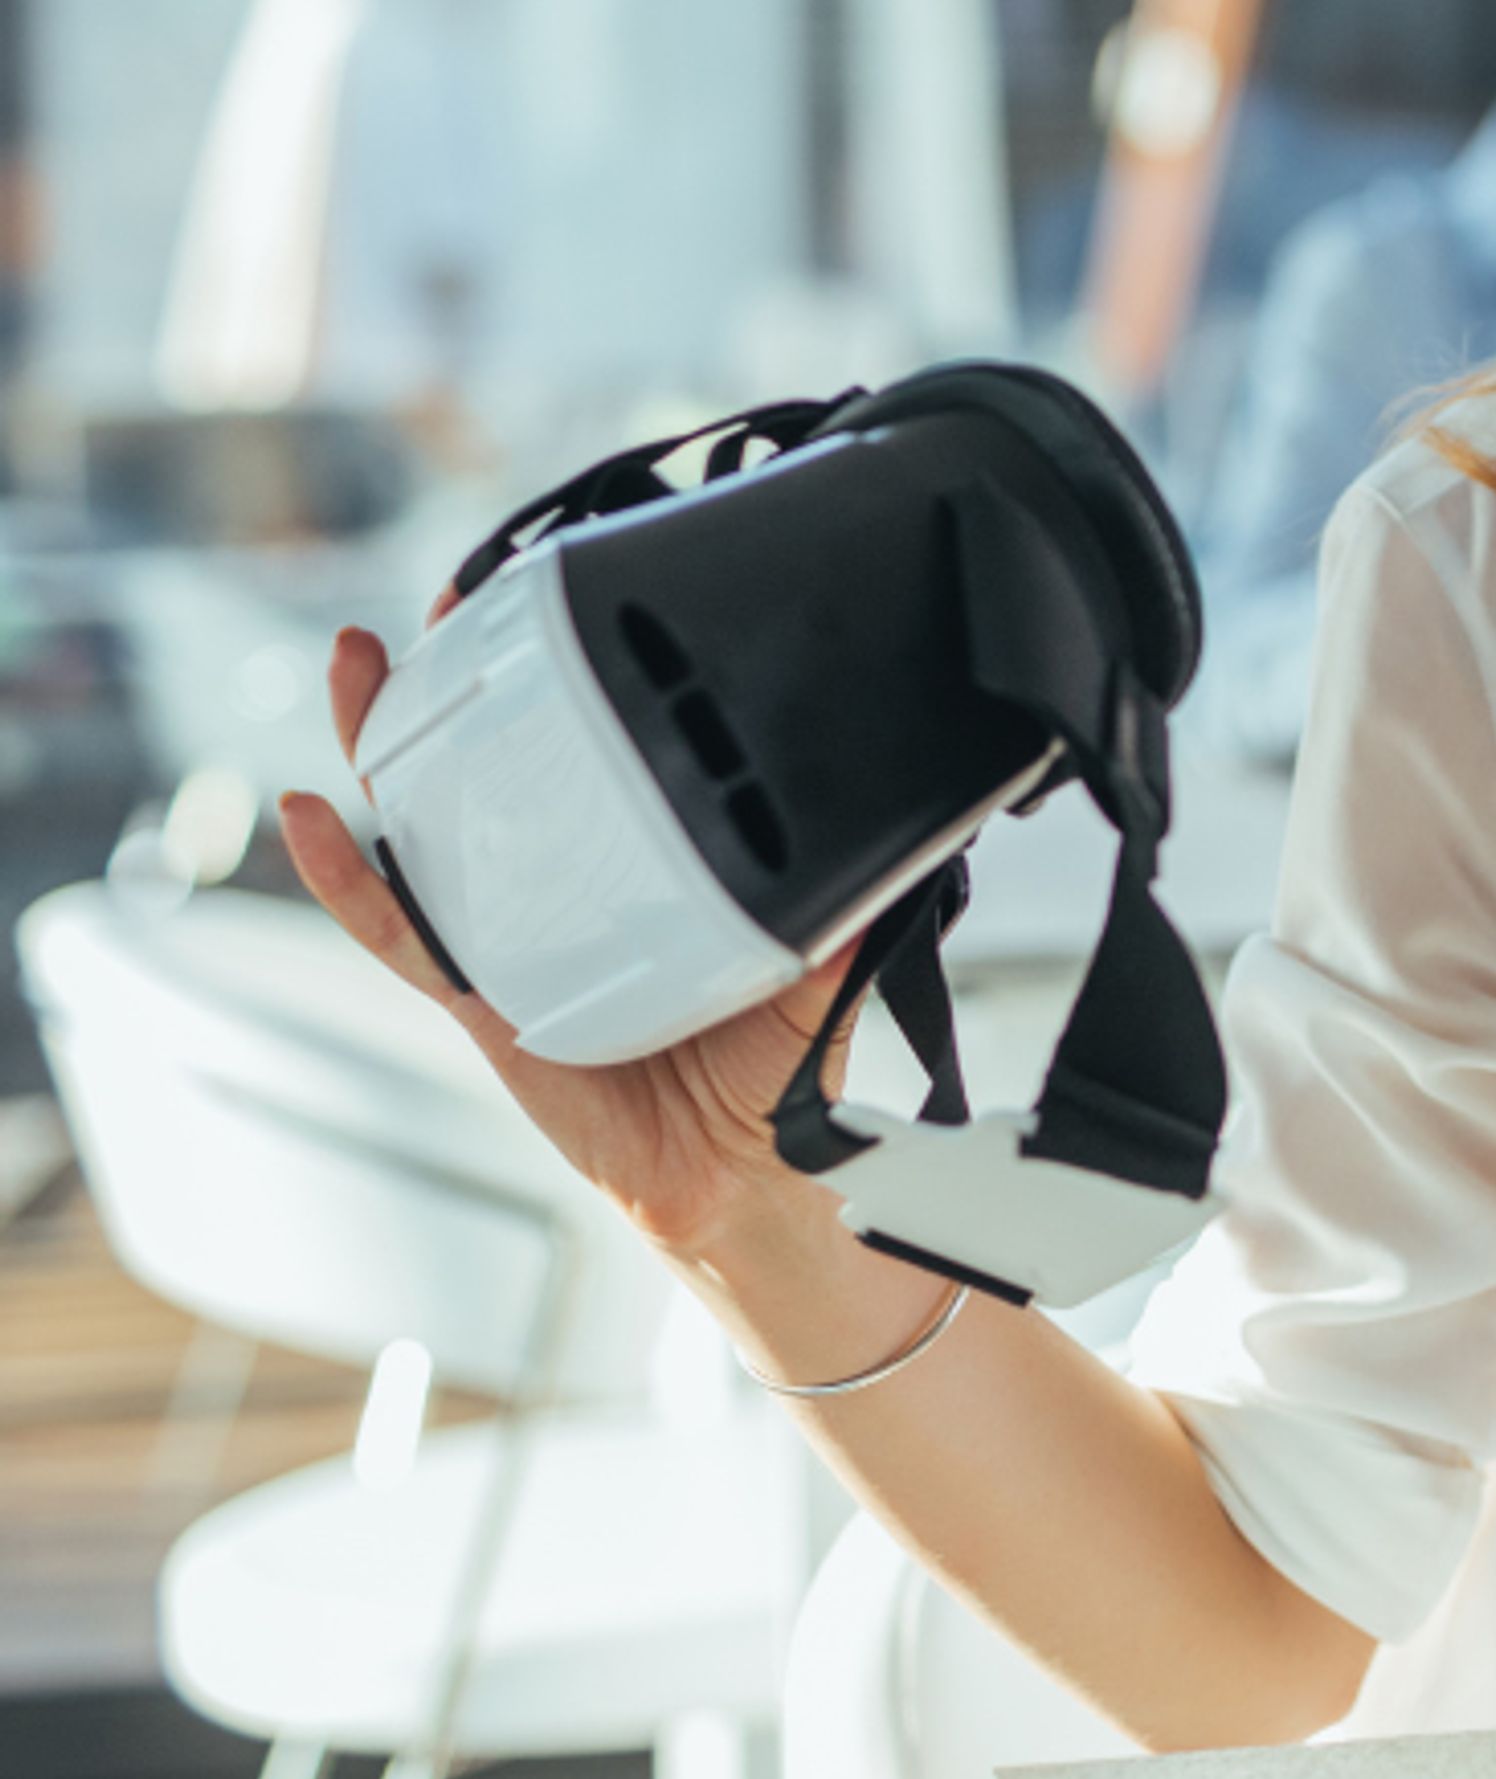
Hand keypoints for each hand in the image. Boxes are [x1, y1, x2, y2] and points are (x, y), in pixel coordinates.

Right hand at [278, 623, 854, 1270]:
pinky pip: (402, 936)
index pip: (596, 760)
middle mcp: (566, 895)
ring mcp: (514, 942)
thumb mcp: (815, 969)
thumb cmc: (767, 1070)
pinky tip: (312, 822)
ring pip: (427, 830)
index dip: (570, 686)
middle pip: (492, 770)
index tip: (562, 601)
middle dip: (456, 683)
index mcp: (640, 874)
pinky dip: (349, 881)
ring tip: (357, 669)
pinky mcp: (482, 1003)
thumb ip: (843, 909)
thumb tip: (899, 840)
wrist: (744, 1177)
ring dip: (383, 747)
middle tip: (443, 605)